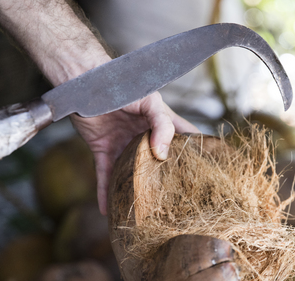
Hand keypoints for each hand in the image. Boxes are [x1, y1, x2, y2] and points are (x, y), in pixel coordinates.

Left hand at [71, 92, 198, 214]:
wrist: (87, 83)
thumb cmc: (122, 85)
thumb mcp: (150, 102)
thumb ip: (161, 125)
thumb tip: (162, 155)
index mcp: (160, 123)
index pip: (183, 137)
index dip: (195, 150)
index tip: (208, 168)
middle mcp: (144, 137)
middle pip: (158, 161)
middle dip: (166, 178)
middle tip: (178, 198)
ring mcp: (124, 145)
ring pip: (132, 173)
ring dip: (136, 190)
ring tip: (146, 211)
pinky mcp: (103, 150)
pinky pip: (104, 175)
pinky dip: (105, 192)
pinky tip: (108, 209)